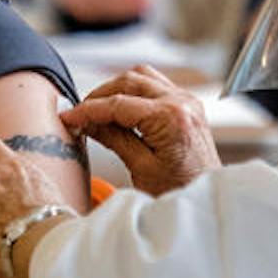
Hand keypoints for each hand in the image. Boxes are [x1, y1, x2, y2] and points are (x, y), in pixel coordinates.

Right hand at [58, 66, 218, 194]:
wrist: (207, 200)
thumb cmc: (181, 191)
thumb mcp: (140, 167)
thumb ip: (112, 138)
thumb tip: (85, 122)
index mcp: (171, 118)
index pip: (119, 104)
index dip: (89, 109)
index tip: (70, 116)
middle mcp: (182, 103)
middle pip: (130, 81)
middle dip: (100, 96)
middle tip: (81, 115)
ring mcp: (187, 101)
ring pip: (142, 77)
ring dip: (117, 89)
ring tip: (99, 111)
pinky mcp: (188, 105)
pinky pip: (156, 85)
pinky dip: (135, 92)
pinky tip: (122, 109)